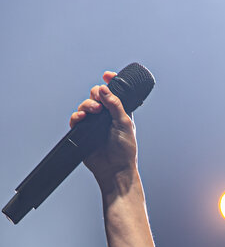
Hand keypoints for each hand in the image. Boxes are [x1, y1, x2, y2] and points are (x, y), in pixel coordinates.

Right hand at [69, 71, 137, 190]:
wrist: (116, 170)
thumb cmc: (125, 150)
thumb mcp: (125, 123)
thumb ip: (115, 104)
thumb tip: (104, 88)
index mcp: (119, 112)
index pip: (114, 93)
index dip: (110, 82)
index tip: (107, 75)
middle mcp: (106, 116)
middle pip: (96, 95)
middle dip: (96, 94)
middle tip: (100, 101)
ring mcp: (94, 124)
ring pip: (85, 105)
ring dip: (88, 104)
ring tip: (94, 111)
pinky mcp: (83, 133)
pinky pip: (76, 119)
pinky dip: (77, 116)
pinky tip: (82, 118)